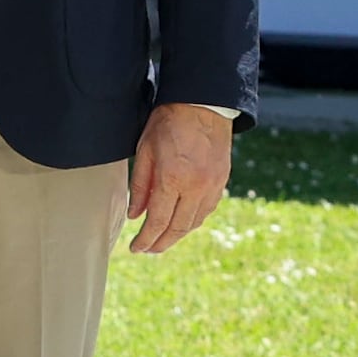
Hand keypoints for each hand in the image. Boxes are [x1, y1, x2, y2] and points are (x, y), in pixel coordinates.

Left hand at [126, 100, 234, 254]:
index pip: (158, 220)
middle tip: (147, 250)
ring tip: (161, 241)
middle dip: (161, 243)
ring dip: (177, 235)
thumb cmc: (167, 124)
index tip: (135, 248)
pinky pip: (207, 210)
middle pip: (179, 227)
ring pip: (195, 222)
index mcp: (174, 179)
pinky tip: (181, 223)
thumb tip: (135, 215)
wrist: (203, 106)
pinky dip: (192, 221)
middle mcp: (197, 187)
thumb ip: (140, 186)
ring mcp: (213, 186)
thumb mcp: (144, 151)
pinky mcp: (222, 182)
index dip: (146, 239)